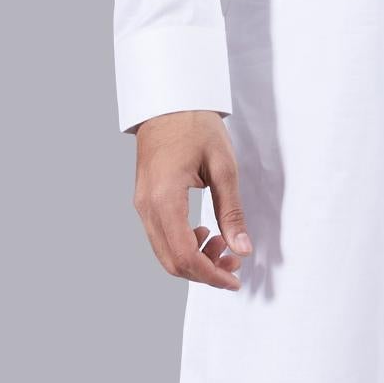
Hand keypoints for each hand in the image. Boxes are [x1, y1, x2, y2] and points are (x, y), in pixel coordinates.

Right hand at [131, 109, 252, 289]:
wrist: (169, 102)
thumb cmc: (195, 126)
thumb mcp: (223, 167)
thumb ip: (232, 211)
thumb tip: (241, 249)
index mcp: (165, 198)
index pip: (185, 255)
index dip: (211, 275)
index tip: (234, 279)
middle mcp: (147, 207)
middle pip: (171, 261)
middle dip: (204, 272)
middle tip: (234, 264)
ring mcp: (142, 205)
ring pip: (164, 254)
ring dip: (194, 261)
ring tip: (222, 246)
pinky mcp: (144, 202)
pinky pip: (160, 238)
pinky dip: (183, 246)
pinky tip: (204, 234)